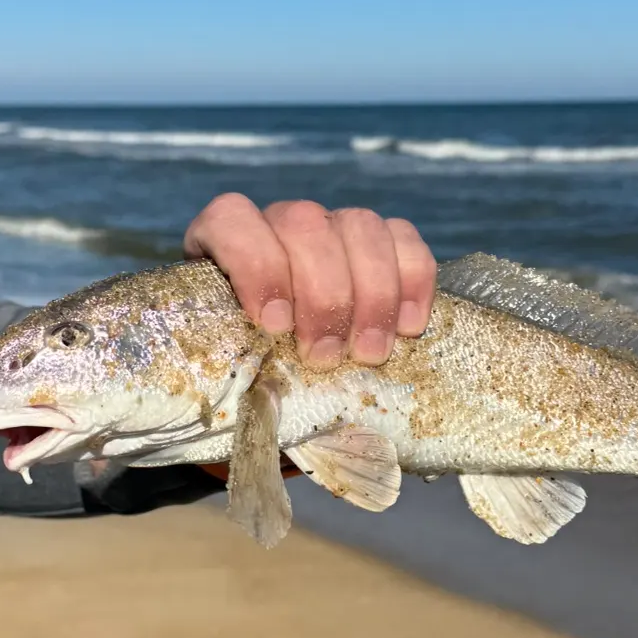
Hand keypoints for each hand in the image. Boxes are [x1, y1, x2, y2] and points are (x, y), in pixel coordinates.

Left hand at [183, 193, 435, 367]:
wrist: (282, 373)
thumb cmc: (245, 374)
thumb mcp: (227, 374)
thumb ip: (229, 378)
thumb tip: (228, 417)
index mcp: (223, 244)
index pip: (232, 220)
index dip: (256, 265)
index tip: (275, 324)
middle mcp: (278, 225)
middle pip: (305, 225)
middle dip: (323, 295)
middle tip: (326, 357)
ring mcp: (331, 227)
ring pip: (360, 226)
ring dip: (371, 294)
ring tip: (370, 355)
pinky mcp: (378, 243)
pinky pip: (405, 238)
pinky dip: (413, 281)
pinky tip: (410, 327)